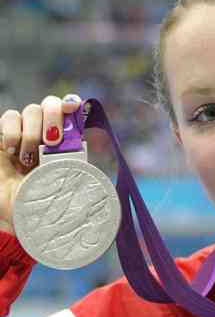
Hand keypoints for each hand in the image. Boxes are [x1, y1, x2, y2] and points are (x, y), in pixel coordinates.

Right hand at [0, 94, 81, 233]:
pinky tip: (14, 151)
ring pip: (31, 110)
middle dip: (53, 117)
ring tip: (30, 158)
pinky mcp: (3, 137)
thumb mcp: (72, 183)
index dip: (71, 103)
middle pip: (50, 104)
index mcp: (65, 138)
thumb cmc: (48, 199)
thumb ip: (84, 167)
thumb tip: (103, 158)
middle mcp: (45, 130)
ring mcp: (23, 132)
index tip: (74, 106)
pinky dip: (12, 131)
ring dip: (32, 131)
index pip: (69, 109)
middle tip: (52, 141)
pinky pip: (8, 117)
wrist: (19, 214)